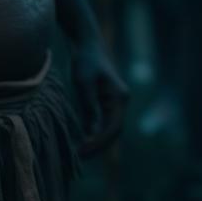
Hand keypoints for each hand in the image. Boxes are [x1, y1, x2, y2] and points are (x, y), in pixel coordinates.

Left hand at [71, 38, 128, 155]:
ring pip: (109, 128)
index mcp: (120, 97)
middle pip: (114, 131)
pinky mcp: (107, 102)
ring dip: (97, 141)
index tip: (83, 151)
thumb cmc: (85, 61)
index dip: (99, 142)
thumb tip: (93, 132)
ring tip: (79, 152)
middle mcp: (121, 101)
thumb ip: (89, 108)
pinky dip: (94, 133)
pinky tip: (82, 139)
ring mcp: (115, 102)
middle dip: (99, 145)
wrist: (87, 44)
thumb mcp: (83, 84)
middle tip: (80, 155)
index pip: (114, 128)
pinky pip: (103, 122)